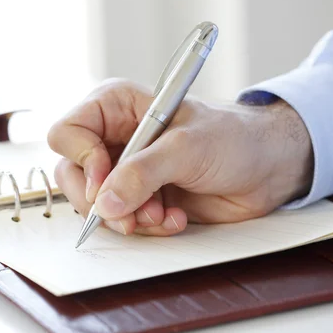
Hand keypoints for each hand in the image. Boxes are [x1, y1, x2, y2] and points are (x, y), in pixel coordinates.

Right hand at [47, 79, 313, 235]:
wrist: (264, 168)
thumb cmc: (232, 138)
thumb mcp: (187, 148)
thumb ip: (143, 173)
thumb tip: (105, 203)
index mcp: (116, 107)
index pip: (68, 131)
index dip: (82, 159)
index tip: (106, 183)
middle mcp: (112, 137)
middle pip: (72, 173)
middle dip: (102, 200)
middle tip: (130, 215)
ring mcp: (123, 170)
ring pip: (94, 203)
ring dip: (128, 217)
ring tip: (163, 213)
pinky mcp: (137, 197)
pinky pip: (120, 219)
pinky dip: (145, 226)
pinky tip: (174, 218)